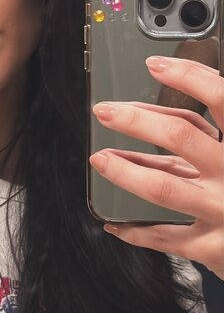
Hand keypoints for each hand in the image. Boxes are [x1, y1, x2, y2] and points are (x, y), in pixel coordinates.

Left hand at [89, 55, 223, 280]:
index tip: (155, 64)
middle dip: (137, 120)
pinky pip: (166, 238)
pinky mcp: (213, 248)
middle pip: (181, 136)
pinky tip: (116, 223)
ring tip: (101, 159)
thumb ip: (219, 123)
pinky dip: (135, 231)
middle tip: (106, 111)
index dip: (188, 77)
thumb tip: (186, 89)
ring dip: (125, 172)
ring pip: (164, 188)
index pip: (222, 99)